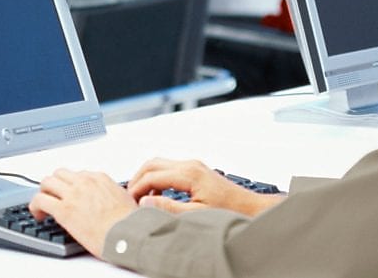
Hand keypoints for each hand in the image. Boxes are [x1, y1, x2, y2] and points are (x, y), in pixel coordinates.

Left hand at [28, 168, 137, 257]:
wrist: (128, 235)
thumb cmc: (130, 223)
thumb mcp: (126, 200)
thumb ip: (114, 195)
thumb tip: (113, 201)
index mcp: (100, 179)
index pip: (78, 175)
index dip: (71, 185)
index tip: (70, 194)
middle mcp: (84, 182)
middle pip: (60, 174)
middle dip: (54, 184)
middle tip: (53, 196)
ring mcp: (73, 194)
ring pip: (47, 182)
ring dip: (43, 192)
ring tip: (43, 205)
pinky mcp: (63, 210)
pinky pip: (40, 200)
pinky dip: (35, 206)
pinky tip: (38, 215)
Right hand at [126, 158, 285, 216]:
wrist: (248, 207)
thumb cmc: (228, 210)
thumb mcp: (196, 214)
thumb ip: (169, 208)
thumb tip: (145, 202)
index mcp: (189, 173)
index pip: (152, 175)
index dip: (137, 189)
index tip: (130, 202)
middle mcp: (189, 164)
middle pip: (152, 163)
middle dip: (137, 179)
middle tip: (130, 197)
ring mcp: (192, 165)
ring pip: (159, 163)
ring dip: (147, 178)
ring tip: (141, 198)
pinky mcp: (195, 169)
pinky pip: (169, 168)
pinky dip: (157, 178)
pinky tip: (157, 195)